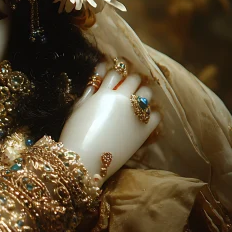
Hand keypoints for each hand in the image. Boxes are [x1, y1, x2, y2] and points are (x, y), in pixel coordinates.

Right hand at [59, 59, 160, 183]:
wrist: (83, 160)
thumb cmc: (75, 134)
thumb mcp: (78, 108)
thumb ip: (90, 89)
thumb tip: (99, 71)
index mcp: (104, 93)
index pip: (116, 73)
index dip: (116, 75)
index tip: (116, 80)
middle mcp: (121, 100)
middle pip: (134, 79)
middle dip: (131, 81)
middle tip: (128, 88)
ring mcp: (134, 115)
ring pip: (147, 93)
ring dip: (143, 94)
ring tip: (136, 102)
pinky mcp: (143, 130)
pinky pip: (155, 115)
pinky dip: (151, 114)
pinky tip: (142, 118)